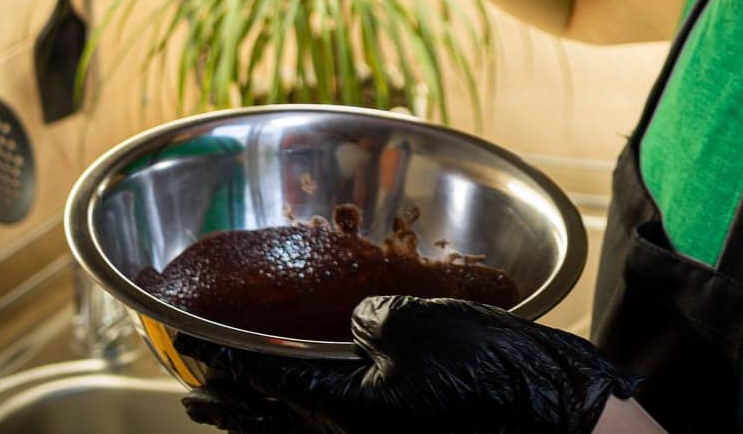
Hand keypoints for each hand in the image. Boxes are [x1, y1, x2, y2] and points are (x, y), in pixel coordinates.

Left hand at [179, 295, 641, 433]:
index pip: (263, 378)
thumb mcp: (420, 323)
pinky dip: (298, 424)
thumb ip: (369, 319)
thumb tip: (353, 327)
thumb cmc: (490, 372)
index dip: (220, 357)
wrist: (554, 420)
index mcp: (340, 411)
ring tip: (221, 414)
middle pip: (268, 422)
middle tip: (189, 394)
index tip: (187, 341)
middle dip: (226, 404)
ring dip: (254, 422)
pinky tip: (298, 416)